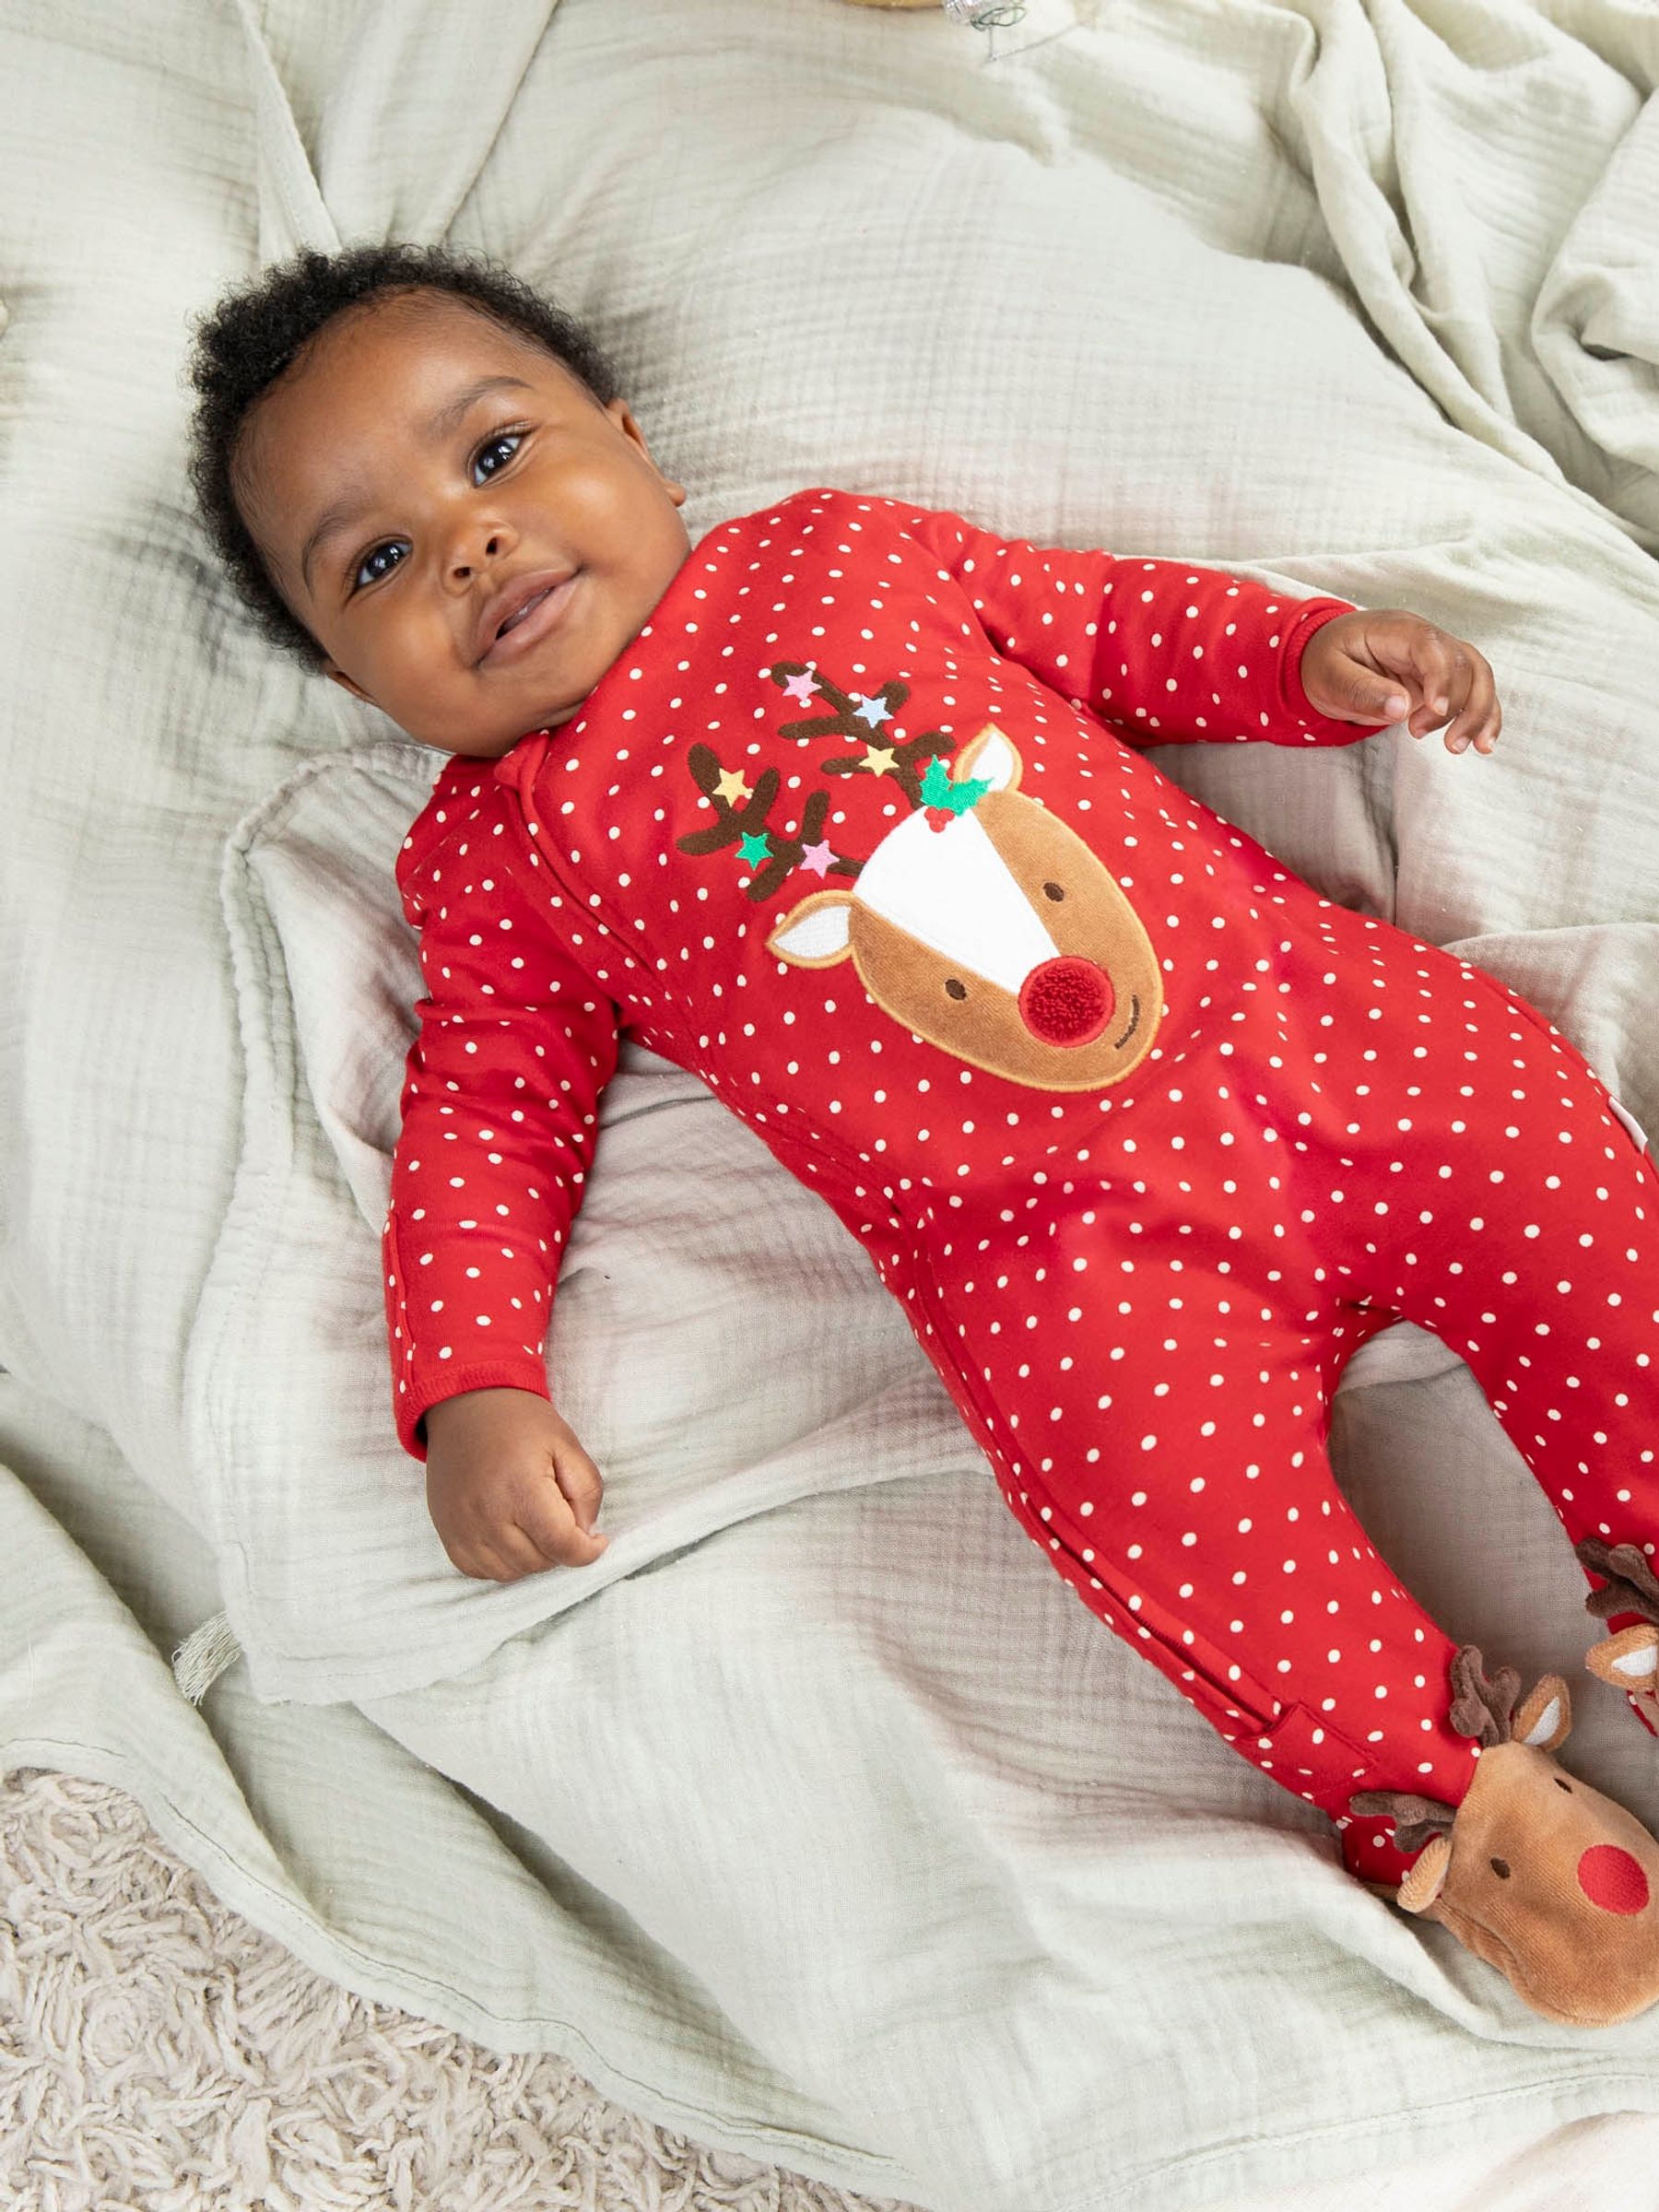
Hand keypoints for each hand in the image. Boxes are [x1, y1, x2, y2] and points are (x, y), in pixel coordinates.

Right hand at [423, 1387, 608, 1581]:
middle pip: (538, 1562)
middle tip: (562, 1519)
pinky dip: (501, 1562)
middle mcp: (487, 1514)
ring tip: (536, 1526)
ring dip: (532, 1559)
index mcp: (521, 1488)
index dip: (588, 1551)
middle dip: (560, 1549)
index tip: (597, 1541)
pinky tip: (511, 1535)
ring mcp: (462, 1527)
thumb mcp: (567, 1444)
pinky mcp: (447, 1532)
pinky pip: (479, 1570)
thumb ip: (586, 1491)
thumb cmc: (520, 1422)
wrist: (467, 1404)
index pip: (561, 1545)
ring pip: (510, 1573)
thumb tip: (585, 1532)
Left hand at [1300, 609, 1501, 753]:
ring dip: (1478, 713)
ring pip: (1478, 677)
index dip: (1441, 677)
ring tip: (1458, 747)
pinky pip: (1475, 693)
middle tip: (1419, 733)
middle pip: (1463, 664)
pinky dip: (1484, 717)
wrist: (1327, 659)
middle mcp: (1426, 640)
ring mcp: (1439, 659)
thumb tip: (1401, 708)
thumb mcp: (1329, 675)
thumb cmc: (1325, 661)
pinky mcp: (1444, 681)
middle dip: (1455, 704)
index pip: (1433, 646)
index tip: (1435, 710)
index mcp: (1396, 630)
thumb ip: (1361, 690)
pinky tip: (1483, 743)